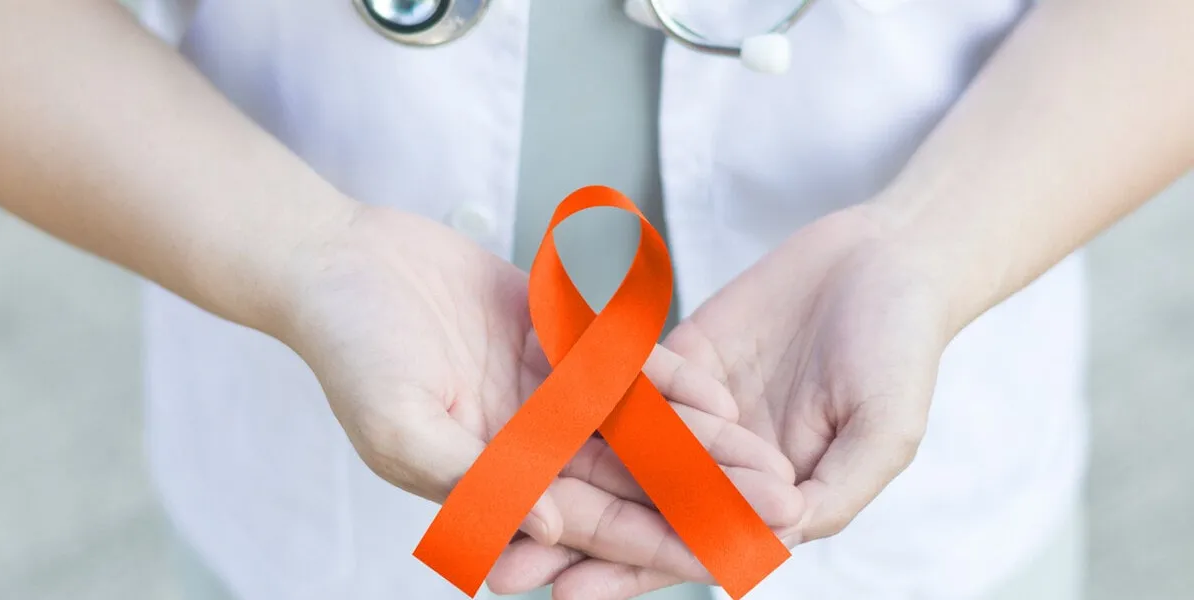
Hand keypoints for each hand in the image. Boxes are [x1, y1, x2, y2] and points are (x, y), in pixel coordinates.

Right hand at [279, 203, 803, 577]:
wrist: (342, 260)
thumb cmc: (351, 349)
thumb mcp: (401, 425)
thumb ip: (473, 479)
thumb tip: (549, 529)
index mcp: (496, 480)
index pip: (593, 526)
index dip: (660, 544)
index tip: (726, 562)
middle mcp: (531, 444)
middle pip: (632, 482)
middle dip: (702, 500)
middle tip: (775, 515)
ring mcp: (547, 393)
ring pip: (640, 428)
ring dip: (702, 446)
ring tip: (768, 464)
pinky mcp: (557, 341)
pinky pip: (623, 364)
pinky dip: (669, 380)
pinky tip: (720, 397)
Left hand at [493, 204, 951, 598]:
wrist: (889, 257)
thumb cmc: (903, 348)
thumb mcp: (884, 432)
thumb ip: (831, 493)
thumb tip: (765, 550)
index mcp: (766, 496)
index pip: (688, 543)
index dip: (628, 573)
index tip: (566, 596)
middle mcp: (722, 461)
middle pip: (635, 507)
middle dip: (569, 539)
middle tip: (496, 566)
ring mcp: (697, 409)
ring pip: (617, 449)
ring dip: (557, 473)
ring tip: (488, 493)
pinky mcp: (680, 356)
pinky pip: (625, 375)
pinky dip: (578, 389)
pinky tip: (522, 404)